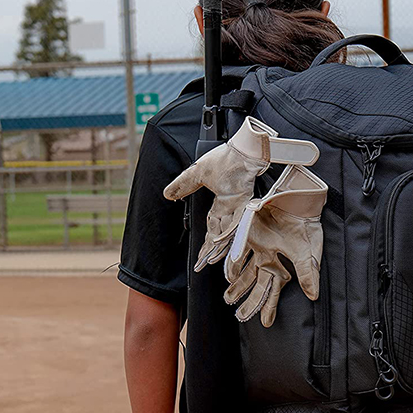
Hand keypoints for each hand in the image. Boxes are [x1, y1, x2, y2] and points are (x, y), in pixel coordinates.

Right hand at [162, 124, 272, 270]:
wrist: (243, 148)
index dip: (207, 242)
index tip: (201, 255)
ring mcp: (239, 205)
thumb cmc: (227, 157)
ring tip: (210, 259)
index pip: (212, 227)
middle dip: (210, 251)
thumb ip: (184, 184)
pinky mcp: (244, 200)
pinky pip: (236, 220)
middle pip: (220, 234)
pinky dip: (227, 231)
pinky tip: (219, 242)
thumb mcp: (199, 173)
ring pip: (228, 231)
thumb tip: (168, 194)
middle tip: (202, 265)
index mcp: (222, 202)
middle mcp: (231, 207)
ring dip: (218, 246)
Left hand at [223, 164, 326, 326]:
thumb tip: (313, 296)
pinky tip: (225, 272)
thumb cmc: (306, 226)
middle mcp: (268, 256)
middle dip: (249, 300)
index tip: (267, 323)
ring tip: (228, 298)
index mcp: (282, 263)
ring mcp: (257, 245)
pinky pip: (236, 250)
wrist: (297, 199)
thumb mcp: (307, 252)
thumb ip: (308, 273)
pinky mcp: (247, 232)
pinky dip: (231, 261)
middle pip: (256, 282)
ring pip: (244, 269)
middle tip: (240, 316)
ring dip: (237, 283)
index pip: (274, 289)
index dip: (270, 305)